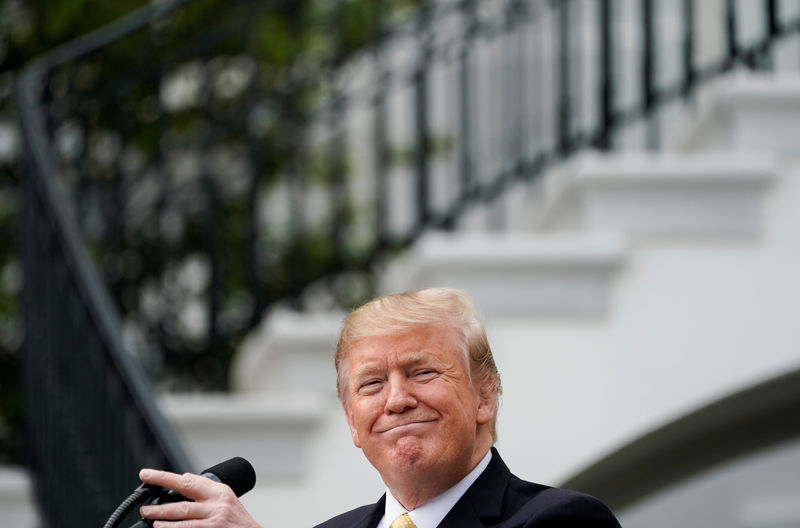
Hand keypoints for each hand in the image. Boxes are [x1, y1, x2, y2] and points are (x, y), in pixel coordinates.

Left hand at [138, 468, 260, 527]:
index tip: (147, 475)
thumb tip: (183, 479)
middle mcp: (218, 504)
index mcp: (219, 491)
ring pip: (184, 519)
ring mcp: (215, 520)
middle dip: (160, 506)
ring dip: (164, 521)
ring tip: (152, 520)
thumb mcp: (227, 499)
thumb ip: (206, 491)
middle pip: (183, 502)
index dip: (164, 478)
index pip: (187, 480)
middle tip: (144, 507)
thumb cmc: (239, 521)